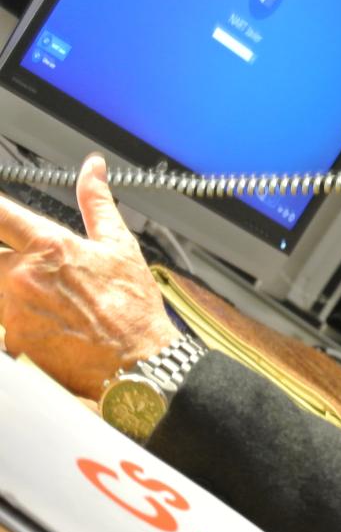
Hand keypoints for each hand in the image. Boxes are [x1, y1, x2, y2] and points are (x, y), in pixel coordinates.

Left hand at [0, 154, 179, 398]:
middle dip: (6, 257)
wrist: (137, 364)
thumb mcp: (119, 246)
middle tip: (33, 268)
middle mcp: (21, 277)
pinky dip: (14, 318)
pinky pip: (0, 322)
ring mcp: (11, 312)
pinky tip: (46, 323)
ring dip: (7, 287)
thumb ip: (97, 203)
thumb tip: (92, 167)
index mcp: (49, 247)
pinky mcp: (10, 342)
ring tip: (48, 299)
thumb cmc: (133, 308)